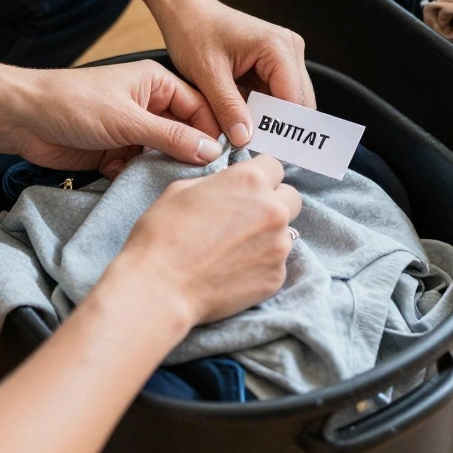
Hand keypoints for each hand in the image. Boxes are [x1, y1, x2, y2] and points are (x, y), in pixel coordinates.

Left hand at [12, 60, 222, 173]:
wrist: (24, 120)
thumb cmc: (73, 103)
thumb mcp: (129, 120)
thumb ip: (172, 137)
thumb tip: (212, 152)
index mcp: (158, 84)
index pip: (200, 109)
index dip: (211, 133)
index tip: (218, 160)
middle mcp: (150, 105)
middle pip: (185, 134)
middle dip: (185, 154)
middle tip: (189, 175)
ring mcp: (133, 129)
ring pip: (163, 154)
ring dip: (157, 167)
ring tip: (150, 176)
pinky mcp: (117, 151)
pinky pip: (139, 167)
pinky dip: (132, 175)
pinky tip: (116, 173)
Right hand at [115, 154, 301, 324]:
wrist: (161, 286)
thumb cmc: (163, 234)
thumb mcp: (181, 189)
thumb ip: (217, 182)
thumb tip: (227, 187)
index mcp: (250, 180)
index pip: (274, 166)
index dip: (259, 176)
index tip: (247, 189)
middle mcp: (273, 209)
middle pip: (291, 198)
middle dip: (273, 203)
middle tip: (247, 218)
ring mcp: (279, 245)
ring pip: (286, 232)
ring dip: (268, 236)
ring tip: (234, 249)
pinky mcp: (277, 276)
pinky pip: (276, 263)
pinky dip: (261, 265)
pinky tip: (234, 271)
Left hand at [159, 0, 314, 146]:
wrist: (186, 10)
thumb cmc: (193, 30)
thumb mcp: (207, 73)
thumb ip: (227, 107)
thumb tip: (244, 137)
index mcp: (277, 47)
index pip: (294, 100)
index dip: (282, 128)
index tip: (265, 151)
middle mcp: (289, 49)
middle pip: (297, 103)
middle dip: (276, 126)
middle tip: (253, 147)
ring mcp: (285, 56)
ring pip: (287, 102)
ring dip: (268, 119)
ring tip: (244, 132)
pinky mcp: (275, 63)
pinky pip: (275, 96)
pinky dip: (261, 110)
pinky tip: (243, 118)